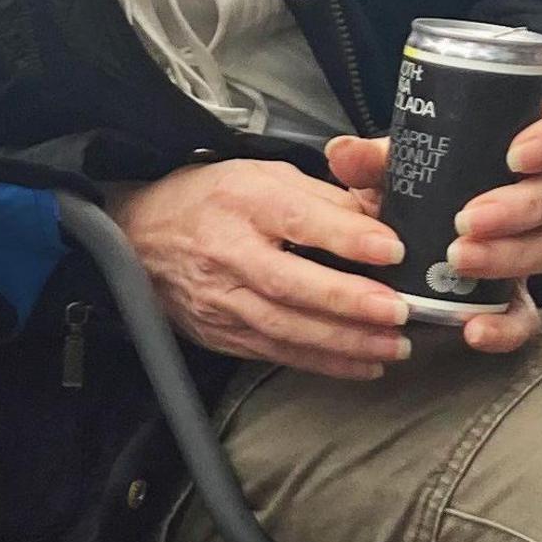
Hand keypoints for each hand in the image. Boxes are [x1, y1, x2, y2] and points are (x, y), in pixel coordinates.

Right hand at [111, 158, 413, 380]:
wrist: (141, 234)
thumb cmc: (213, 200)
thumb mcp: (265, 176)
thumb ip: (325, 197)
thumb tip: (384, 220)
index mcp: (243, 200)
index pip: (297, 219)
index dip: (346, 236)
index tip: (392, 248)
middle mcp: (228, 251)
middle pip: (289, 282)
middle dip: (348, 300)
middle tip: (400, 311)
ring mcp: (220, 297)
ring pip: (284, 327)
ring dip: (343, 341)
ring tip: (393, 345)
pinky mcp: (219, 331)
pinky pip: (275, 352)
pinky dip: (322, 363)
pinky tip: (362, 366)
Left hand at [323, 99, 541, 356]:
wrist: (393, 250)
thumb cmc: (405, 190)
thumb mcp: (386, 173)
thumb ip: (369, 162)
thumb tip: (343, 152)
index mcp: (517, 145)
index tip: (515, 156)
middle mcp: (536, 193)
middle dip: (519, 207)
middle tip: (468, 220)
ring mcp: (533, 245)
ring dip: (510, 255)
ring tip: (459, 260)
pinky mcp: (518, 296)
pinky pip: (528, 315)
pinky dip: (505, 327)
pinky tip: (473, 330)